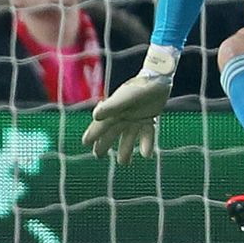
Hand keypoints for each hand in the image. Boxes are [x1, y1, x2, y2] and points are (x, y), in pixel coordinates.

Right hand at [81, 47, 176, 163]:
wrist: (158, 80)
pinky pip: (146, 134)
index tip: (85, 143)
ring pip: (128, 138)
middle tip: (98, 156)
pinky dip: (146, 144)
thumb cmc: (139, 87)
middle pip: (111, 134)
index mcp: (114, 112)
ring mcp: (136, 119)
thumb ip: (111, 107)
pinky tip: (147, 155)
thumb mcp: (124, 97)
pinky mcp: (149, 119)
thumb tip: (95, 117)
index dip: (92, 134)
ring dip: (126, 150)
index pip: (100, 126)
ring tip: (123, 163)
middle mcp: (123, 117)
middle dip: (104, 145)